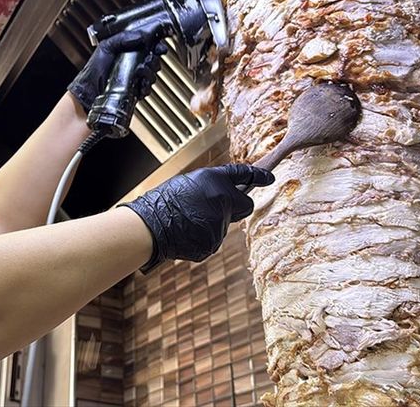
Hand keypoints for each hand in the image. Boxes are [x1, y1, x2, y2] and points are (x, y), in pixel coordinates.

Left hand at [68, 30, 167, 113]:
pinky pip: (147, 89)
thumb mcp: (106, 47)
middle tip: (148, 60)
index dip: (156, 47)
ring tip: (141, 71)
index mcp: (128, 52)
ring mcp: (135, 78)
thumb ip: (122, 38)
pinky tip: (140, 83)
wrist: (89, 91)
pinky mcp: (135, 91)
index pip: (148, 47)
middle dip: (154, 61)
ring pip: (152, 75)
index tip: (159, 47)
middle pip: (154, 61)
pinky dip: (146, 86)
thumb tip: (139, 35)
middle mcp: (133, 65)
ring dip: (150, 73)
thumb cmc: (94, 70)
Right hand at [121, 164, 274, 273]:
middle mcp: (222, 200)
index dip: (258, 176)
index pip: (243, 175)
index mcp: (215, 180)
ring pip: (224, 226)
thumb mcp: (188, 183)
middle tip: (213, 209)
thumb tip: (225, 199)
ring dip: (211, 225)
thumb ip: (212, 189)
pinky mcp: (212, 244)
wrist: (150, 225)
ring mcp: (219, 224)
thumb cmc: (163, 201)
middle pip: (244, 207)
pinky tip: (185, 233)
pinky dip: (201, 239)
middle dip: (234, 208)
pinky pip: (212, 241)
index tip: (269, 178)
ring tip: (186, 221)